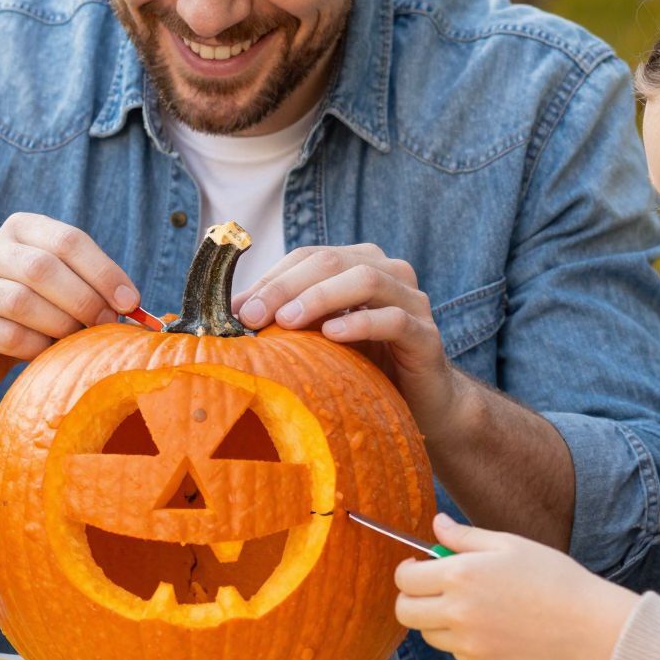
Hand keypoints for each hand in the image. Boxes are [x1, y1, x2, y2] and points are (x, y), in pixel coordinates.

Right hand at [0, 214, 138, 391]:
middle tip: (107, 324)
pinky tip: (50, 353)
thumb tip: (132, 305)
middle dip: (84, 299)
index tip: (130, 302)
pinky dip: (39, 348)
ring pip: (23, 302)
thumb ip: (89, 283)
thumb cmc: (29, 310)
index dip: (104, 272)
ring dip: (62, 325)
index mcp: (20, 228)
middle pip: (43, 268)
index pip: (67, 240)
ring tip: (79, 338)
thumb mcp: (58, 284)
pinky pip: (9, 336)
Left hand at [234, 244, 457, 424]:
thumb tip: (233, 312)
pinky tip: (332, 336)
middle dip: (286, 287)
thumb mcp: (321, 337)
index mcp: (360, 263)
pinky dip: (359, 323)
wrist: (424, 404)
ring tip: (287, 322)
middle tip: (253, 316)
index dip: (271, 278)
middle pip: (331, 262)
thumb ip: (289, 318)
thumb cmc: (367, 366)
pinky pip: (393, 320)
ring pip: (365, 280)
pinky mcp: (426, 335)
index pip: (308, 256)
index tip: (237, 308)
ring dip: (319, 298)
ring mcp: (413, 301)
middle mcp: (390, 272)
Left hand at [392, 515, 638, 659]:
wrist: (587, 625)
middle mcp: (456, 612)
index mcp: (459, 576)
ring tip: (468, 606)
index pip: (404, 579)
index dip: (408, 571)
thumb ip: (465, 536)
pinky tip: (490, 626)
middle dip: (412, 598)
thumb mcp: (508, 545)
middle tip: (433, 589)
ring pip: (427, 634)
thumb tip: (437, 523)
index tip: (420, 567)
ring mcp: (467, 644)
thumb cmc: (552, 577)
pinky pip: (454, 652)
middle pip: (404, 612)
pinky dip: (461, 640)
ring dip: (436, 620)